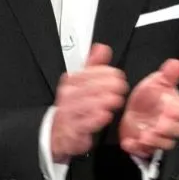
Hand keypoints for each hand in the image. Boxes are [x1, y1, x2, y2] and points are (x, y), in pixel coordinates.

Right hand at [50, 44, 127, 162]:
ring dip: (101, 101)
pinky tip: (105, 115)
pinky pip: (81, 125)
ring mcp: (68, 114)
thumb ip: (93, 65)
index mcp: (71, 81)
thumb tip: (102, 48)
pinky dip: (93, 120)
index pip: (86, 73)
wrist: (57, 131)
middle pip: (86, 88)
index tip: (118, 75)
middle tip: (121, 87)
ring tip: (116, 99)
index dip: (104, 73)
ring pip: (83, 105)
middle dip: (106, 86)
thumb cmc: (73, 104)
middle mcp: (67, 96)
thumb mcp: (81, 82)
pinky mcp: (71, 131)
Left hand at [119, 59, 178, 158]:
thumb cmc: (151, 95)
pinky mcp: (144, 145)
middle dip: (169, 129)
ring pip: (164, 144)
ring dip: (155, 141)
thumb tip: (176, 63)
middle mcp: (171, 125)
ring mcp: (159, 137)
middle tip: (158, 124)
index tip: (169, 107)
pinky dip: (136, 148)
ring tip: (144, 135)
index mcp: (178, 108)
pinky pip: (143, 151)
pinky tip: (129, 142)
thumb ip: (168, 75)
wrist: (135, 109)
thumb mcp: (158, 81)